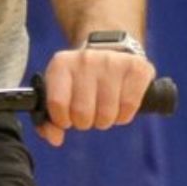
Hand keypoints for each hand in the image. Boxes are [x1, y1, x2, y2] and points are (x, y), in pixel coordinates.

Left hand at [37, 44, 155, 146]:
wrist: (111, 47)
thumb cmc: (81, 80)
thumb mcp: (59, 91)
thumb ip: (49, 120)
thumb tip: (55, 139)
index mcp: (62, 64)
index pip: (57, 104)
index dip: (62, 120)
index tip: (67, 118)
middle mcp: (86, 59)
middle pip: (82, 113)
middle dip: (85, 122)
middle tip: (89, 112)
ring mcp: (113, 62)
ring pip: (107, 114)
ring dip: (105, 120)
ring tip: (105, 108)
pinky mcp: (137, 68)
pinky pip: (128, 108)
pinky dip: (124, 115)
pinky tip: (120, 104)